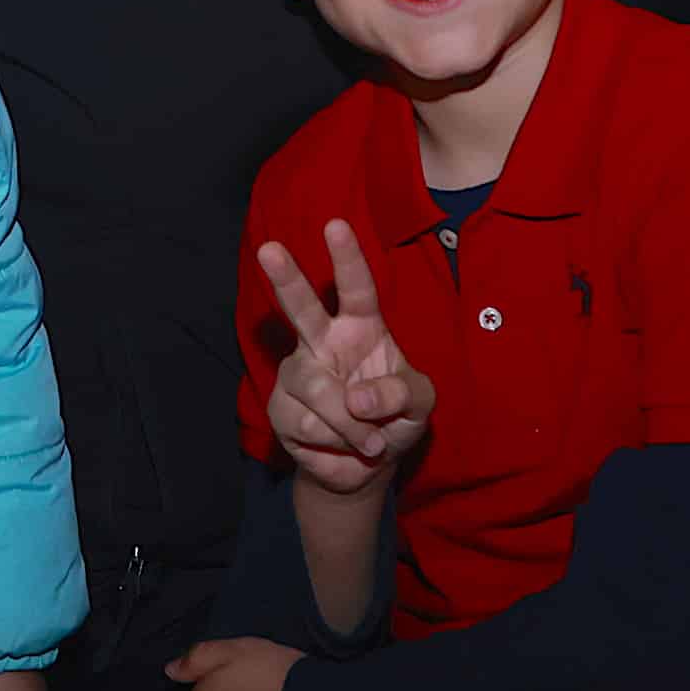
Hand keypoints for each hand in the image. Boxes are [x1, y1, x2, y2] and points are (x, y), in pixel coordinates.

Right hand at [256, 220, 433, 496]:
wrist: (367, 465)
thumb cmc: (395, 418)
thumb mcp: (419, 403)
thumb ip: (402, 393)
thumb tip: (357, 398)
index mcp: (361, 326)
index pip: (356, 287)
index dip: (347, 258)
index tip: (336, 225)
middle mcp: (322, 341)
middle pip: (301, 306)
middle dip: (286, 277)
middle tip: (270, 249)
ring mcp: (298, 374)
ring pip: (315, 386)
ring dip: (349, 422)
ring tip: (370, 440)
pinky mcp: (281, 409)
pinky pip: (307, 423)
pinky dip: (336, 442)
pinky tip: (343, 446)